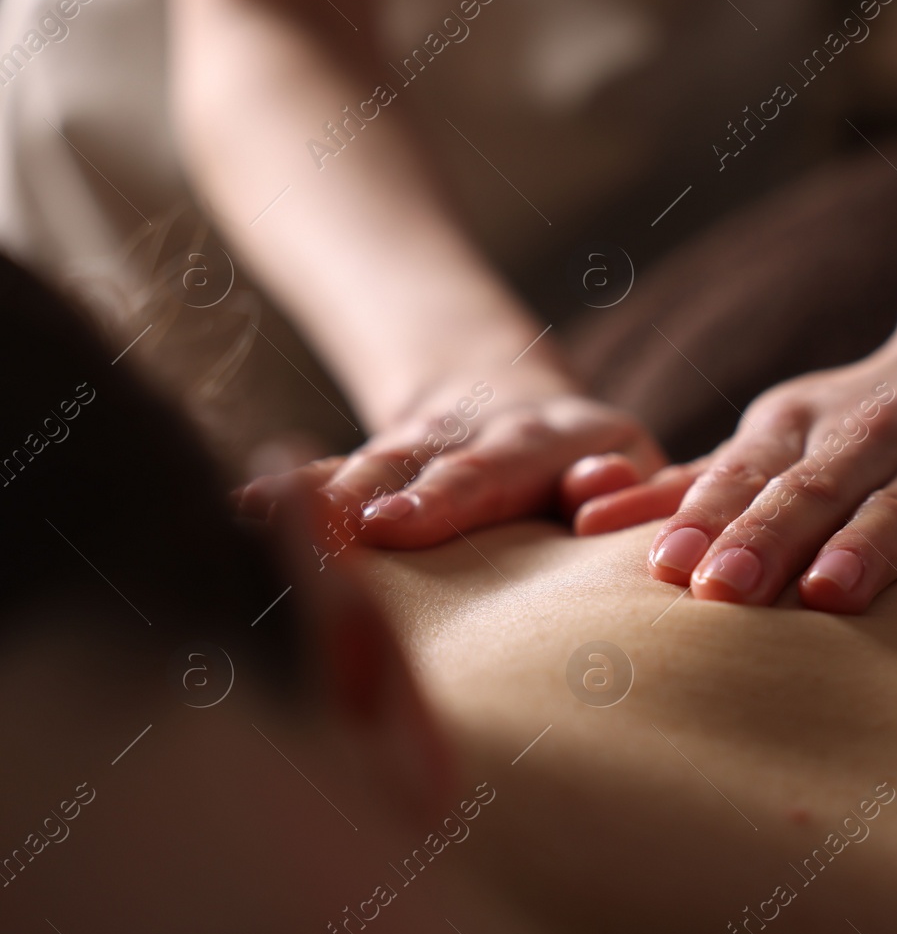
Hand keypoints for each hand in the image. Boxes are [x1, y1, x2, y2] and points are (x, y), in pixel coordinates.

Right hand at [236, 369, 665, 548]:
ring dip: (318, 498)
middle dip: (372, 497)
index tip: (391, 523)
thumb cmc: (586, 464)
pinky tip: (238, 513)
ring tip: (261, 521)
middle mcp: (469, 437)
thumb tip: (597, 488)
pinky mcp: (370, 474)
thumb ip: (620, 478)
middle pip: (414, 466)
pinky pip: (324, 484)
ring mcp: (413, 454)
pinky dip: (284, 498)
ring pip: (362, 470)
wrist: (513, 404)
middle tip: (339, 529)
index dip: (446, 495)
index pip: (494, 466)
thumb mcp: (621, 458)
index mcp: (540, 439)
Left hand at [573, 324, 896, 612]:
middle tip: (723, 593)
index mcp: (801, 424)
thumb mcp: (784, 431)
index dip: (706, 518)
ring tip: (831, 596)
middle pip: (814, 490)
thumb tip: (584, 522)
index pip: (746, 473)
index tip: (666, 570)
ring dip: (867, 549)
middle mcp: (871, 435)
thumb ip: (699, 484)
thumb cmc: (871, 412)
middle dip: (767, 538)